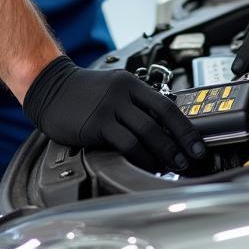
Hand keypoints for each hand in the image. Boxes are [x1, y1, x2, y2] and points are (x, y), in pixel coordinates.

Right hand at [23, 56, 207, 172]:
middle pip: (160, 120)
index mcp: (130, 83)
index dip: (185, 127)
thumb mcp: (113, 87)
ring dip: (163, 153)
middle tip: (190, 159)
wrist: (51, 87)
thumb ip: (135, 102)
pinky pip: (126, 144)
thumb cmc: (82, 91)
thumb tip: (163, 126)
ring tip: (173, 165)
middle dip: (179, 143)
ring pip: (146, 133)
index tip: (197, 144)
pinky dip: (141, 157)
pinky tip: (147, 165)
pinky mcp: (97, 124)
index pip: (166, 105)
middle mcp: (123, 93)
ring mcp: (109, 108)